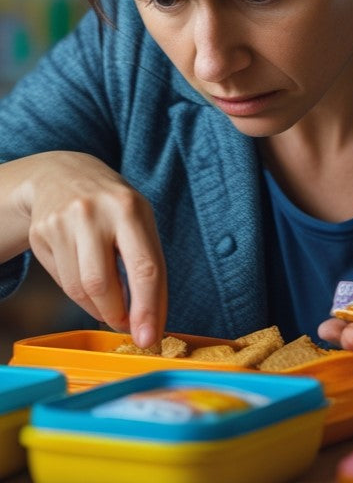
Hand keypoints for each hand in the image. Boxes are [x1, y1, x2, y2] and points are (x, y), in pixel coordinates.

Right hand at [18, 152, 166, 347]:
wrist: (64, 175)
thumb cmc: (114, 207)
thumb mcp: (140, 222)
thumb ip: (148, 265)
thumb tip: (152, 321)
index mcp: (130, 208)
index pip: (144, 266)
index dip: (147, 307)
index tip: (149, 337)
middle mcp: (94, 212)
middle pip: (103, 284)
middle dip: (117, 314)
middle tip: (127, 324)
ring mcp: (63, 222)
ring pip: (80, 288)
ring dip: (98, 308)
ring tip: (110, 305)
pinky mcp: (41, 233)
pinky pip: (62, 281)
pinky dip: (79, 294)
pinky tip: (88, 282)